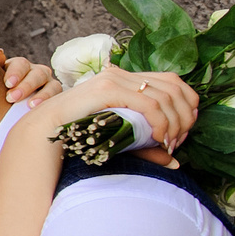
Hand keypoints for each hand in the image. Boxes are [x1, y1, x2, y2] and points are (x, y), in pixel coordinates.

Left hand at [0, 50, 59, 104]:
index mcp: (20, 66)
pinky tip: (42, 109)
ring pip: (52, 85)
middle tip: (12, 98)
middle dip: (26, 86)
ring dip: (42, 95)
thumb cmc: (1, 90)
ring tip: (30, 105)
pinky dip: (50, 102)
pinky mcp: (56, 96)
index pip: (21, 64)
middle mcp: (37, 72)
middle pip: (37, 74)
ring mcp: (49, 83)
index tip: (8, 84)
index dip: (15, 73)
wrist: (9, 106)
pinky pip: (57, 98)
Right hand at [30, 64, 197, 158]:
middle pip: (174, 87)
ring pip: (165, 96)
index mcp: (127, 79)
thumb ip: (147, 145)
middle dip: (185, 117)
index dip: (188, 105)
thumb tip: (175, 162)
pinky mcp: (108, 89)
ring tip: (169, 144)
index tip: (184, 132)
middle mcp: (123, 73)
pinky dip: (160, 122)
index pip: (174, 82)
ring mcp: (115, 79)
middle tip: (179, 141)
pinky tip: (159, 138)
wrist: (46, 130)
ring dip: (175, 123)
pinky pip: (148, 104)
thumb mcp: (120, 138)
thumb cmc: (79, 135)